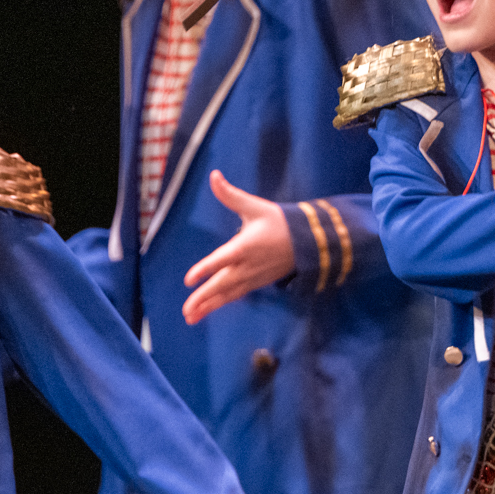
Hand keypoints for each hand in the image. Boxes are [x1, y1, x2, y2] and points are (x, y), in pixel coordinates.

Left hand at [182, 171, 296, 323]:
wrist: (308, 242)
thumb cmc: (278, 222)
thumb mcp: (254, 207)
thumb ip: (230, 195)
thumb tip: (214, 176)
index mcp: (245, 246)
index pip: (222, 260)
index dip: (205, 269)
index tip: (189, 279)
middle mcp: (248, 266)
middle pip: (222, 284)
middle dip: (204, 298)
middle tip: (187, 310)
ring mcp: (252, 277)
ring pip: (228, 294)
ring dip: (209, 306)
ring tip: (191, 318)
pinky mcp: (256, 282)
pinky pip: (236, 295)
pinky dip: (221, 303)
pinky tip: (207, 310)